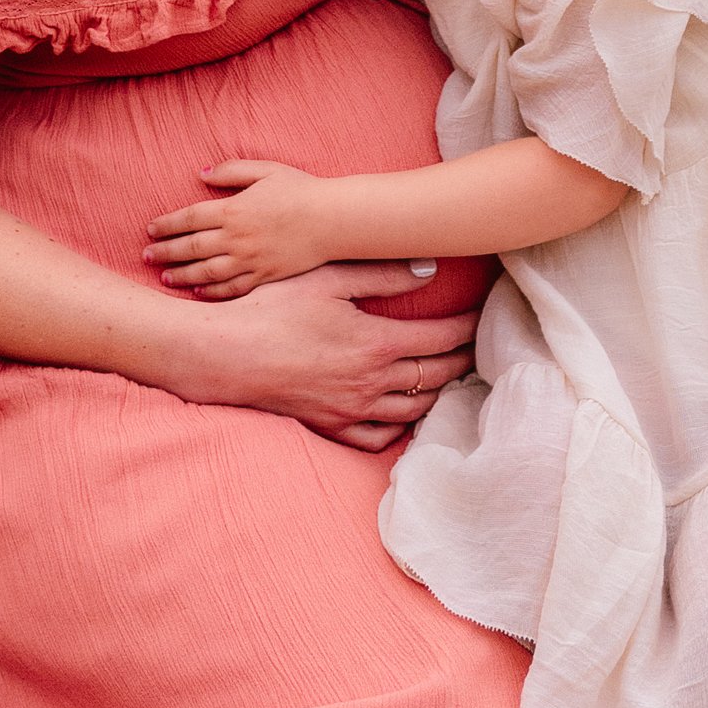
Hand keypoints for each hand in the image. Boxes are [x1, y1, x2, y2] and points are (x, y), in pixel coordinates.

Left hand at [147, 160, 345, 291]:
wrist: (332, 220)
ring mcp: (250, 260)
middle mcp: (236, 238)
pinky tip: (198, 293)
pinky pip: (232, 288)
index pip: (189, 218)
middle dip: (165, 252)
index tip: (150, 230)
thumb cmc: (300, 190)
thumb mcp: (265, 170)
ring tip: (165, 277)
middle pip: (191, 247)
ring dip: (182, 275)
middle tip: (147, 256)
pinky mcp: (264, 276)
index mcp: (233, 209)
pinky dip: (212, 293)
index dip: (166, 225)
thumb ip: (231, 170)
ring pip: (206, 272)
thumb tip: (202, 174)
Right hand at [169, 267, 476, 447]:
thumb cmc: (273, 309)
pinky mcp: (331, 426)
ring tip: (449, 377)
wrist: (225, 354)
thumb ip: (383, 275)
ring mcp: (351, 410)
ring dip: (437, 393)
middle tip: (478, 347)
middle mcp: (371, 383)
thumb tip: (429, 270)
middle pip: (435, 377)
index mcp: (376, 344)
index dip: (468, 327)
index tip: (482, 315)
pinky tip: (403, 414)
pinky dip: (399, 427)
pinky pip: (378, 437)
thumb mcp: (328, 279)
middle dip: (462, 360)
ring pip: (413, 410)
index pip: (442, 339)